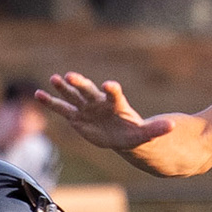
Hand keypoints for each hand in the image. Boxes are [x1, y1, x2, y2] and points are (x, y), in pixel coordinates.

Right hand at [35, 72, 172, 151]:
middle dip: (80, 84)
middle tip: (71, 76)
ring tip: (54, 79)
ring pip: (73, 96)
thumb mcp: (146, 134)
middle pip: (89, 91)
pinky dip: (50, 102)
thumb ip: (157, 129)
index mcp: (115, 104)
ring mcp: (86, 108)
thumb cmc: (133, 132)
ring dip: (63, 88)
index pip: (114, 94)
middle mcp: (99, 102)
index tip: (109, 85)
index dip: (112, 89)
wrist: (120, 134)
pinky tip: (38, 94)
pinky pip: (61, 109)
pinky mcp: (76, 117)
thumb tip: (174, 127)